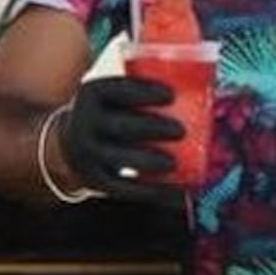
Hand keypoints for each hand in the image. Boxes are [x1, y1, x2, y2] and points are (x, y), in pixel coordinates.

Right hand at [49, 75, 185, 204]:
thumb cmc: (110, 114)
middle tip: (181, 130)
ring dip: (147, 161)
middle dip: (152, 128)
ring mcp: (86, 154)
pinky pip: (124, 189)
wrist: (69, 145)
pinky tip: (178, 194)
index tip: (171, 95)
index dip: (144, 91)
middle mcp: (84, 122)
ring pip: (119, 159)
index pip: (117, 89)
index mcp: (92, 93)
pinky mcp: (94, 181)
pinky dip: (153, 192)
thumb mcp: (113, 96)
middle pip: (121, 126)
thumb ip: (144, 87)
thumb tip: (206, 79)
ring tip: (173, 163)